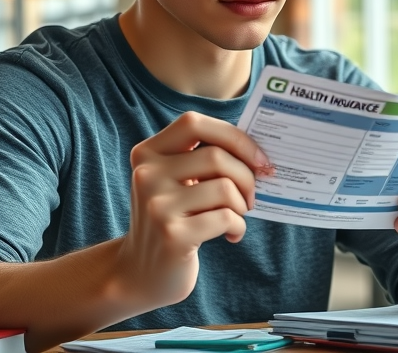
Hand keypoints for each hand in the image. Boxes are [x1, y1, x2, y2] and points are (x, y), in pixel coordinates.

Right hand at [114, 111, 272, 309]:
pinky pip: (226, 218)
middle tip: (250, 197)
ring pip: (224, 188)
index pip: (194, 123)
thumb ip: (202, 159)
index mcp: (147, 153)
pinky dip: (238, 226)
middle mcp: (146, 175)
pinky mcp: (173, 235)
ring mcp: (158, 205)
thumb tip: (257, 152)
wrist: (140, 274)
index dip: (232, 136)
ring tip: (236, 216)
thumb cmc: (172, 220)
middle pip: (216, 156)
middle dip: (246, 177)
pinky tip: (232, 235)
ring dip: (242, 204)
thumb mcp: (175, 182)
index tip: (257, 158)